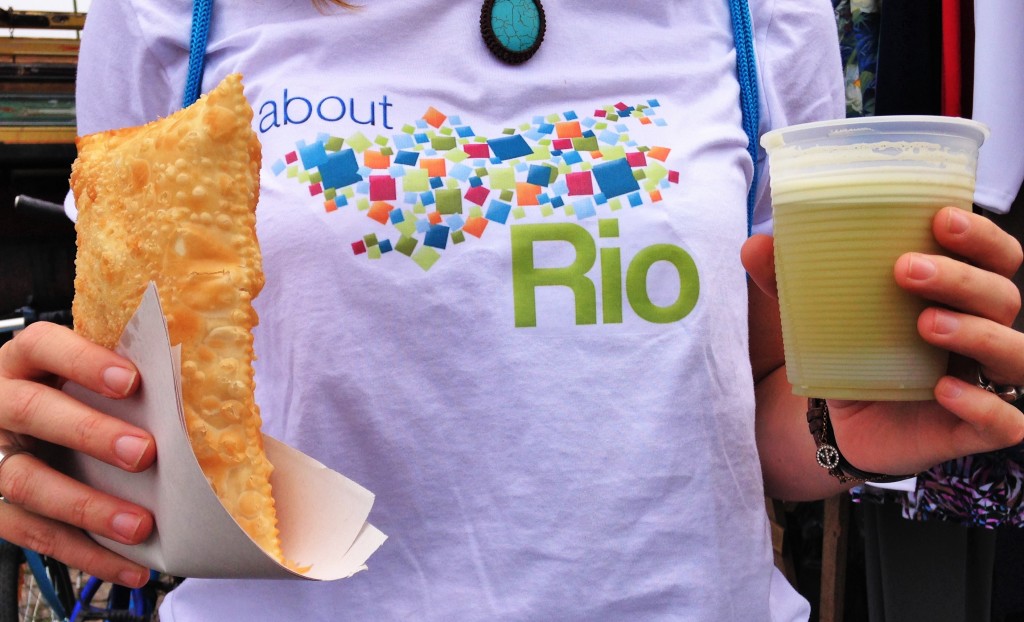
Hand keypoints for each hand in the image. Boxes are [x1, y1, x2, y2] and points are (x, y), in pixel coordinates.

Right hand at [0, 322, 154, 586]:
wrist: (49, 432)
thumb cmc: (92, 398)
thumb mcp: (103, 377)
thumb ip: (136, 377)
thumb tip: (208, 388)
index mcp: (27, 360)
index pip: (42, 345)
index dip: (83, 361)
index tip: (132, 381)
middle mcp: (0, 403)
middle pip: (30, 410)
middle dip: (88, 433)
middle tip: (143, 453)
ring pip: (26, 481)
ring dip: (87, 506)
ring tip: (140, 525)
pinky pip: (33, 534)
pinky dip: (86, 553)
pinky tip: (132, 565)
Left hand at [743, 207, 1023, 475]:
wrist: (842, 422)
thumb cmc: (852, 351)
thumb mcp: (820, 314)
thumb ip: (790, 280)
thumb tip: (754, 244)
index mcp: (959, 294)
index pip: (996, 255)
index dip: (980, 235)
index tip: (940, 218)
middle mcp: (983, 332)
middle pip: (1002, 296)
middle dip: (960, 278)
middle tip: (905, 269)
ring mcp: (983, 381)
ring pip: (1014, 353)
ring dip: (977, 333)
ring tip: (925, 323)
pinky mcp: (971, 429)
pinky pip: (1004, 422)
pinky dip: (984, 405)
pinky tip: (945, 389)